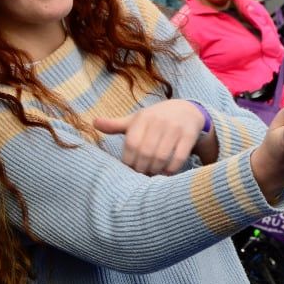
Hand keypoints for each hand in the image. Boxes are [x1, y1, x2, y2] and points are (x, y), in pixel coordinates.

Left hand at [92, 100, 208, 175]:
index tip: (129, 168)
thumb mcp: (137, 119)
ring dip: (155, 170)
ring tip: (152, 174)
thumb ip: (116, 125)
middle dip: (142, 168)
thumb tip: (93, 122)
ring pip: (161, 157)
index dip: (129, 160)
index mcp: (143, 117)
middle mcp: (159, 121)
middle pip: (146, 152)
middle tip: (141, 174)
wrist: (187, 110)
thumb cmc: (156, 118)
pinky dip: (171, 169)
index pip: (131, 143)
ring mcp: (175, 128)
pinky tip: (166, 172)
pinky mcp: (189, 135)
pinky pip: (178, 158)